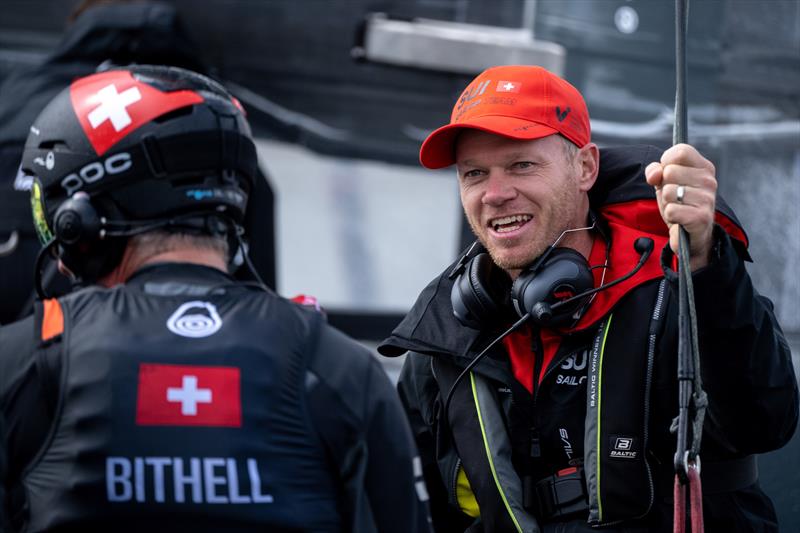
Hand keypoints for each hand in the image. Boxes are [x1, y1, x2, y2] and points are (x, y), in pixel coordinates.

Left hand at [645, 144, 716, 270]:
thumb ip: (655, 171)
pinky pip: (671, 210)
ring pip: (668, 192)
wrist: (690, 234)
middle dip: (664, 186)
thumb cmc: (678, 203)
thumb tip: (655, 174)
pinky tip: (679, 218)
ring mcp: (707, 199)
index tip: (666, 173)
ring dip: (667, 202)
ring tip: (677, 207)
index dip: (666, 161)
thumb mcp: (664, 182)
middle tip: (674, 196)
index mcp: (703, 167)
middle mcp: (709, 180)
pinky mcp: (701, 217)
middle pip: (670, 171)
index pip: (680, 151)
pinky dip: (670, 216)